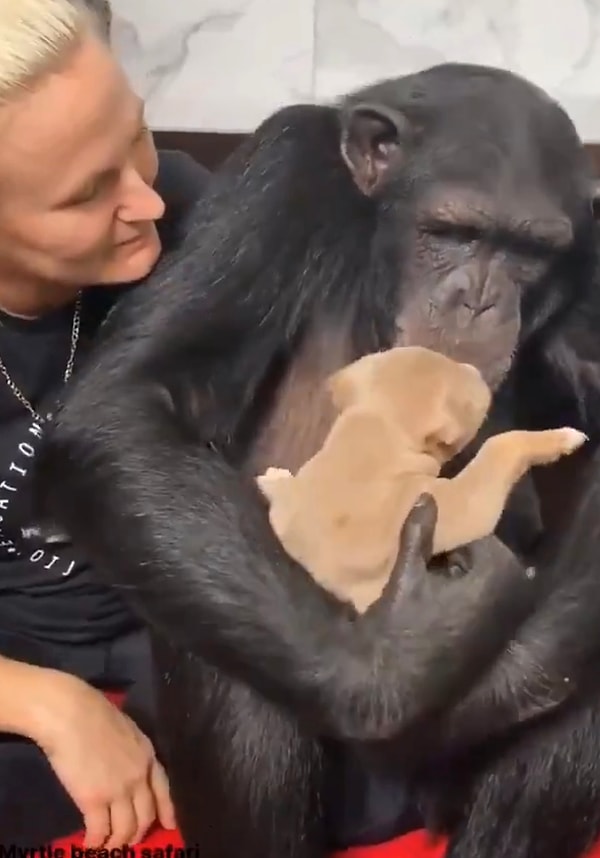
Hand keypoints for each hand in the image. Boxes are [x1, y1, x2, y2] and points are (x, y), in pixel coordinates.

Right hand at [32, 671, 175, 847]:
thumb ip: (131, 750)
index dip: (166, 810)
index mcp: (148, 754)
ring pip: (126, 829)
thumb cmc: (94, 714)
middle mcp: (139, 776)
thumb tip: (124, 764)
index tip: (168, 825)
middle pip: (146, 814)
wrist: (72, 714)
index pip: (163, 789)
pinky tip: (91, 844)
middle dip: (138, 832)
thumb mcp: (126, 729)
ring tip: (109, 847)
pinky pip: (100, 831)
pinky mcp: (94, 800)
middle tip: (130, 841)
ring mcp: (118, 790)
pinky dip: (97, 842)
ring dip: (118, 842)